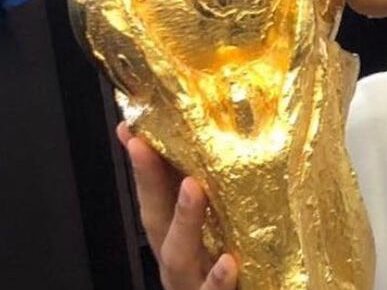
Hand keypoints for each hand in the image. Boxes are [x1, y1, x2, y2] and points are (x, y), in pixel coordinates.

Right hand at [117, 122, 238, 289]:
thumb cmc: (236, 271)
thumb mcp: (220, 233)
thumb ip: (215, 197)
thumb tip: (221, 148)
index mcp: (177, 239)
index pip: (155, 196)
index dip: (142, 164)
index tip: (132, 129)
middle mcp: (178, 260)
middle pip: (156, 219)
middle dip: (148, 181)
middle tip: (144, 145)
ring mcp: (192, 283)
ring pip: (178, 254)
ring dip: (183, 219)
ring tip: (192, 187)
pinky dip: (217, 279)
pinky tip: (227, 262)